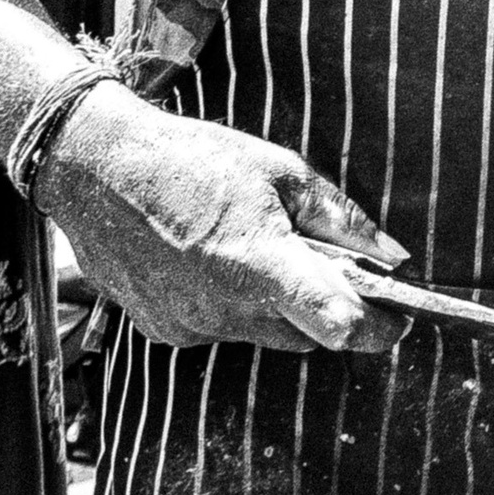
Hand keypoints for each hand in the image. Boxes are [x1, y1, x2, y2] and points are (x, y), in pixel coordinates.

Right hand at [35, 85, 409, 351]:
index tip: (397, 319)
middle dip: (327, 309)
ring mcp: (192, 326)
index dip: (378, 328)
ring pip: (264, 335)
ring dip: (277, 305)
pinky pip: (221, 331)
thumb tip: (392, 253)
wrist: (95, 170)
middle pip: (306, 335)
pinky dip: (233, 307)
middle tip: (326, 265)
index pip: (337, 323)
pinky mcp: (164, 332)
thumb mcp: (281, 171)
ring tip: (255, 247)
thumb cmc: (193, 159)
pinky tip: (213, 262)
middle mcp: (227, 308)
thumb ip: (340, 219)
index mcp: (262, 264)